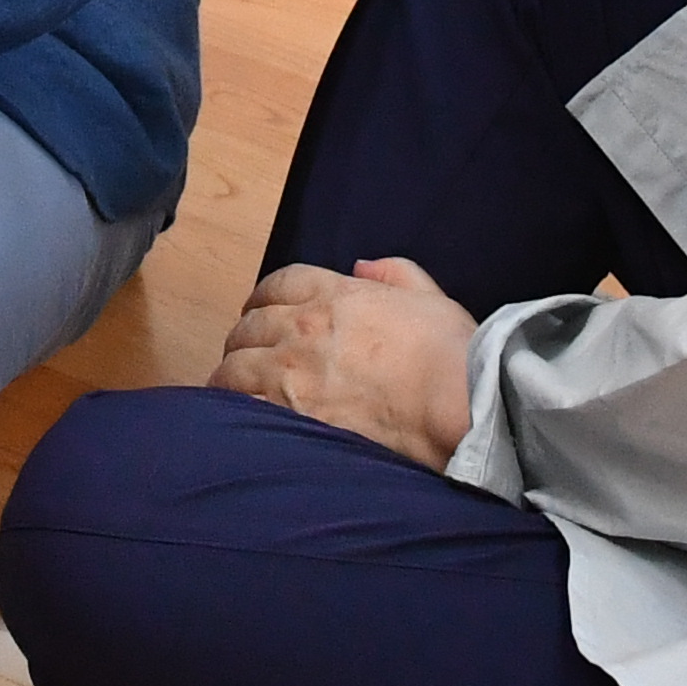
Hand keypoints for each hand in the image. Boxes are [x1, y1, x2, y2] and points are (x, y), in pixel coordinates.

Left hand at [210, 259, 480, 467]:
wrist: (455, 404)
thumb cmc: (453, 355)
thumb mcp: (430, 298)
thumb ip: (395, 274)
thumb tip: (363, 267)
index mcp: (337, 294)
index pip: (278, 284)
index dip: (264, 298)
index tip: (261, 312)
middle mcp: (304, 326)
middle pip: (250, 325)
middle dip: (246, 338)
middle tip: (248, 355)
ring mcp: (291, 370)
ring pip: (234, 366)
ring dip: (231, 374)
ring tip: (236, 389)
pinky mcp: (288, 414)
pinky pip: (240, 406)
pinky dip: (234, 409)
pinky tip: (237, 419)